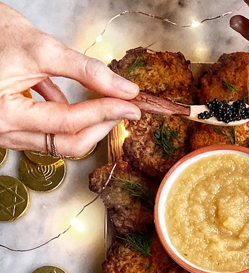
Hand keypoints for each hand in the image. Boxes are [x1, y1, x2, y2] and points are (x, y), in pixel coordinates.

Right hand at [0, 2, 139, 155]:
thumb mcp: (42, 48)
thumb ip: (86, 70)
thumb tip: (125, 89)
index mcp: (6, 114)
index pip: (69, 121)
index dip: (104, 113)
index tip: (131, 105)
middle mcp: (5, 132)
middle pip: (68, 143)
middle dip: (100, 125)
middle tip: (124, 108)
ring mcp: (8, 134)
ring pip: (60, 142)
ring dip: (86, 123)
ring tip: (104, 101)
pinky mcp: (13, 129)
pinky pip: (47, 133)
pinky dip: (65, 117)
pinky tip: (66, 96)